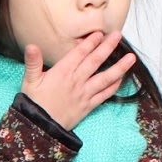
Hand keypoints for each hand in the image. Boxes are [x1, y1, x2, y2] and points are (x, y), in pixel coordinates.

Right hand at [21, 30, 136, 131]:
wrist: (40, 128)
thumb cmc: (33, 103)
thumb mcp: (29, 81)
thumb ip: (32, 63)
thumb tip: (31, 46)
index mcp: (62, 73)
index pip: (79, 53)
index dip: (90, 42)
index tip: (99, 33)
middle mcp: (76, 81)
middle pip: (95, 61)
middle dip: (108, 47)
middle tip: (118, 35)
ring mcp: (84, 94)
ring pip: (105, 78)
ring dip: (119, 67)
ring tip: (131, 58)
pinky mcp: (88, 106)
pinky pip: (104, 95)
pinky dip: (114, 87)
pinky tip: (121, 79)